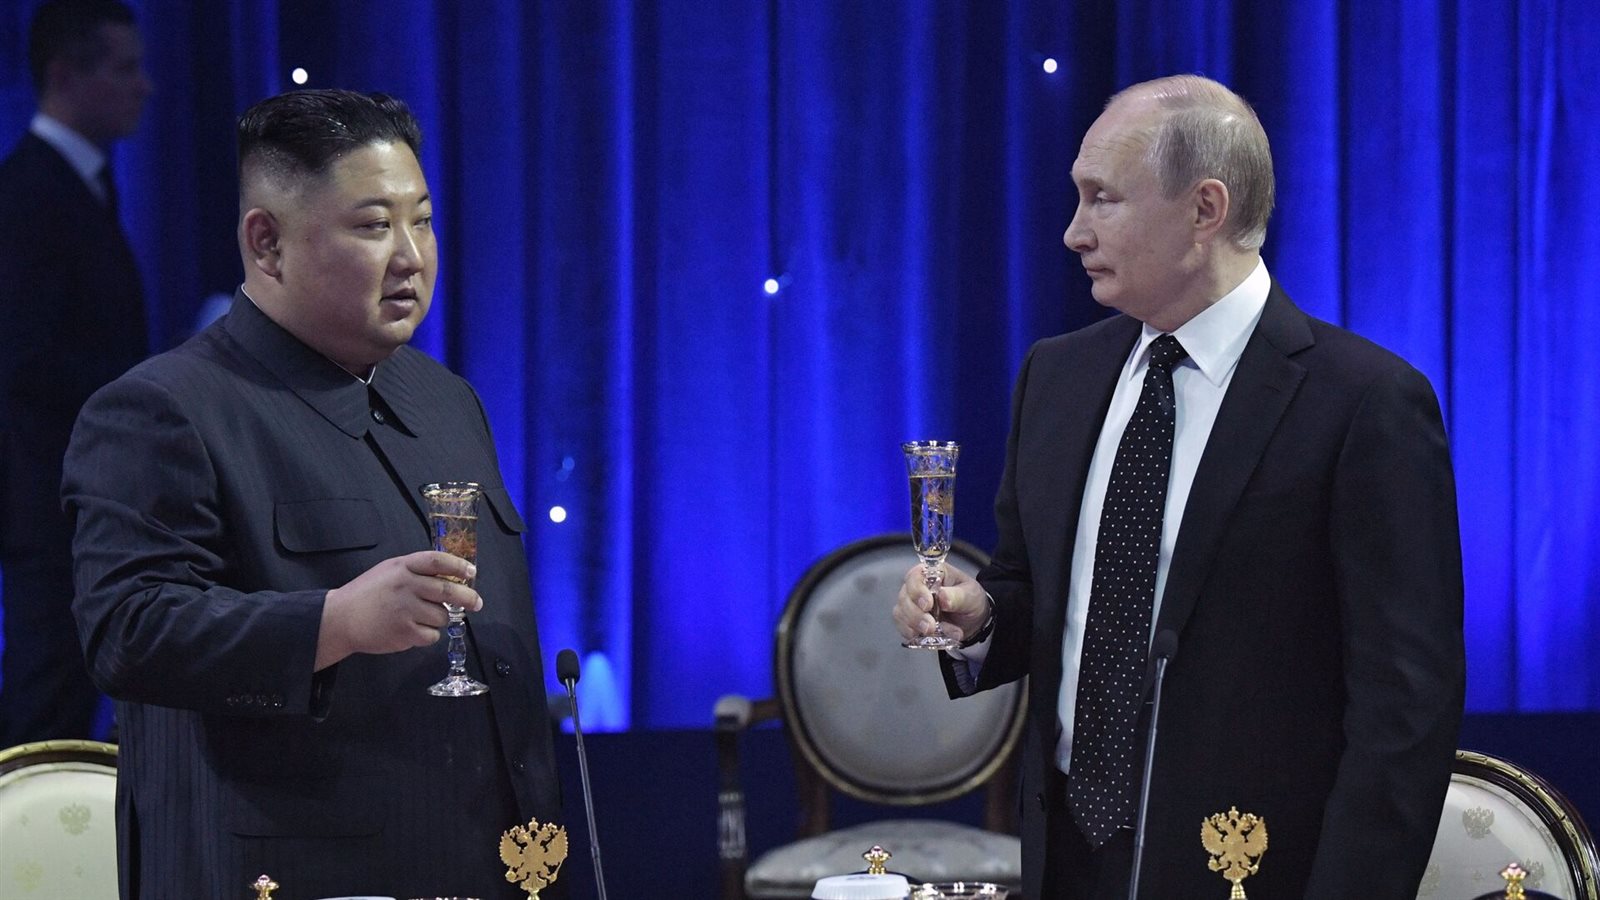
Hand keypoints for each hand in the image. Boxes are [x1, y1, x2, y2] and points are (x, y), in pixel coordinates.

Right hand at [315, 551, 480, 669]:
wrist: (340, 619)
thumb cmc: (368, 593)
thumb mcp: (390, 571)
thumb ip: (416, 571)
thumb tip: (452, 576)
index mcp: (403, 567)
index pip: (437, 561)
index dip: (458, 566)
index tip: (471, 572)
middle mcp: (406, 586)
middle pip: (447, 591)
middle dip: (468, 598)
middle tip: (477, 603)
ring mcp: (405, 610)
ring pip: (442, 616)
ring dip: (438, 618)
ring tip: (420, 616)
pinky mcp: (405, 632)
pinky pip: (432, 635)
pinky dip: (427, 634)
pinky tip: (412, 629)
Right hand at [892, 561, 988, 644]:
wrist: (972, 620)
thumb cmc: (970, 599)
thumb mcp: (971, 595)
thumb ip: (957, 596)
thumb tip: (942, 598)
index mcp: (931, 573)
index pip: (915, 576)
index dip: (917, 590)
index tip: (927, 605)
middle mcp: (916, 586)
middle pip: (904, 597)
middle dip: (916, 615)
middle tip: (931, 627)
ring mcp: (910, 603)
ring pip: (901, 614)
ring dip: (917, 627)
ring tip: (939, 633)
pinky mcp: (909, 620)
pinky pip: (904, 628)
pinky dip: (915, 635)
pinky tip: (930, 638)